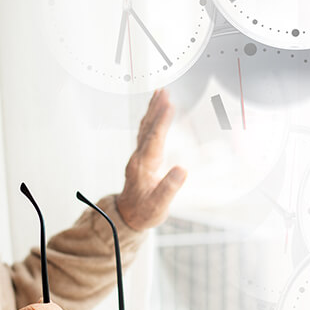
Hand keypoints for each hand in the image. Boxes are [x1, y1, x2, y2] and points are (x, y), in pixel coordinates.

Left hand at [117, 88, 186, 230]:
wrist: (128, 217)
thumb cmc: (144, 212)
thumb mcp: (159, 205)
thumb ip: (169, 188)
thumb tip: (182, 169)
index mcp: (144, 166)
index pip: (154, 139)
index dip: (162, 121)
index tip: (169, 105)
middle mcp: (139, 157)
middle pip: (147, 128)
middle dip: (156, 109)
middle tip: (164, 91)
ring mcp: (138, 156)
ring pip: (145, 128)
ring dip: (152, 110)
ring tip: (160, 93)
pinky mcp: (141, 157)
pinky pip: (145, 132)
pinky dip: (151, 118)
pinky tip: (155, 111)